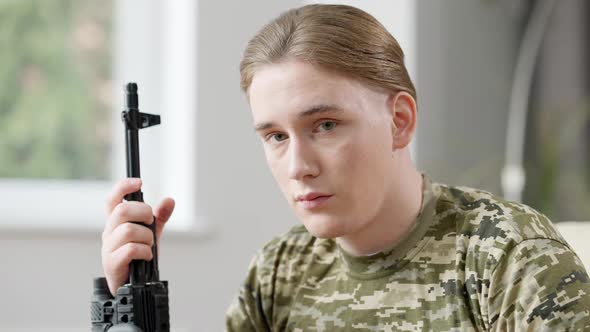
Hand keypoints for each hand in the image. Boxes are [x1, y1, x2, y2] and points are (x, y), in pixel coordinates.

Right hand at [101, 178, 174, 295]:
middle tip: (150, 223)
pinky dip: (144, 251)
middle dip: (143, 213)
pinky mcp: (111, 263)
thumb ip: (159, 218)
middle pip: (122, 211)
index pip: (112, 199)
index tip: (139, 182)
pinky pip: (131, 249)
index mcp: (116, 222)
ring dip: (146, 237)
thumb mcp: (152, 234)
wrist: (131, 285)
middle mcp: (109, 232)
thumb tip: (169, 200)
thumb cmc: (138, 257)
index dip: (123, 187)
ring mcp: (108, 248)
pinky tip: (147, 256)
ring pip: (128, 230)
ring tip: (149, 245)